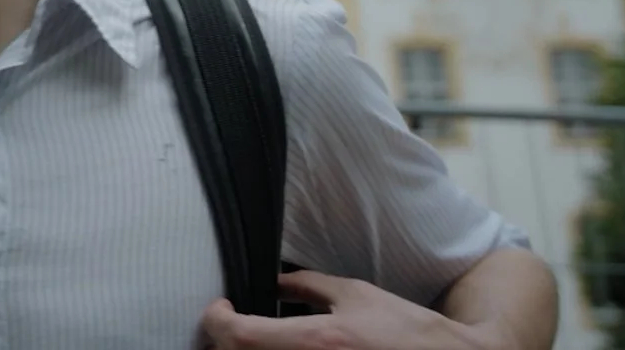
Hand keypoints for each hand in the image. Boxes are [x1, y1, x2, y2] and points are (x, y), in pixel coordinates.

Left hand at [198, 270, 494, 349]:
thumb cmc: (407, 331)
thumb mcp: (357, 295)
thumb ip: (309, 287)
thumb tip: (275, 281)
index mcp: (318, 341)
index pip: (239, 335)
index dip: (216, 320)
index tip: (218, 308)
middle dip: (224, 341)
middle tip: (226, 323)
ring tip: (251, 336)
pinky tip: (275, 347)